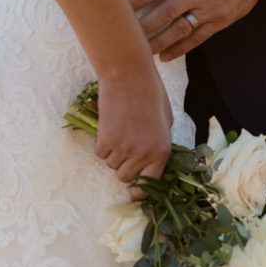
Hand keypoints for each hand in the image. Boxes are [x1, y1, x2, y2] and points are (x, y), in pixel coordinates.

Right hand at [95, 66, 173, 184]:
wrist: (129, 76)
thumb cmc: (150, 94)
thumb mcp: (165, 122)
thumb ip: (158, 144)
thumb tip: (148, 162)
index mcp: (161, 151)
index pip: (149, 183)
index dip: (140, 189)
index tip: (134, 190)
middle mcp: (143, 154)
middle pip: (125, 177)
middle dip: (123, 166)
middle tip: (124, 148)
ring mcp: (123, 148)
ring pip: (111, 164)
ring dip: (113, 152)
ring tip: (119, 130)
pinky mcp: (105, 140)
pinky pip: (100, 153)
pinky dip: (102, 144)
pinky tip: (109, 126)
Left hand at [131, 0, 264, 59]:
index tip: (121, 8)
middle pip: (166, 12)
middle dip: (144, 25)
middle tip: (126, 35)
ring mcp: (209, 9)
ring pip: (180, 29)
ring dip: (160, 42)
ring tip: (142, 51)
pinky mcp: (220, 21)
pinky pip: (198, 38)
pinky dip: (181, 48)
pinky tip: (166, 55)